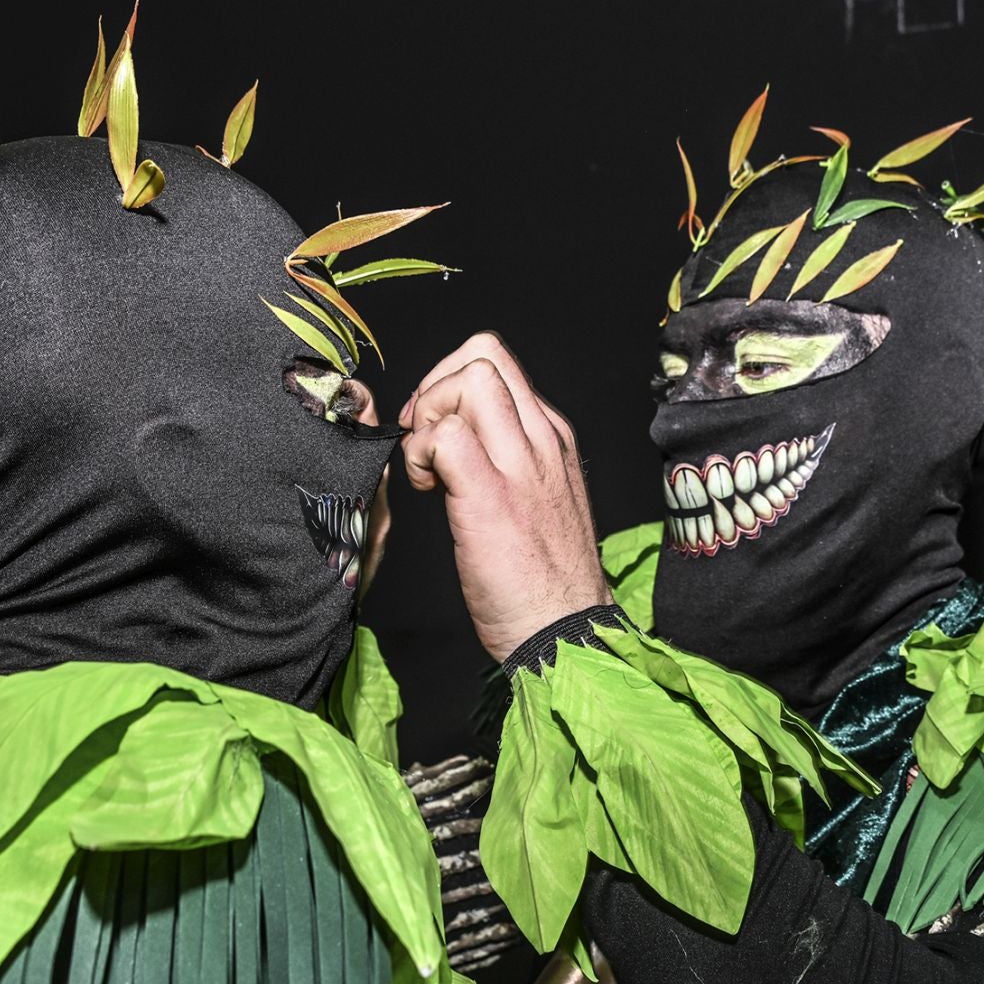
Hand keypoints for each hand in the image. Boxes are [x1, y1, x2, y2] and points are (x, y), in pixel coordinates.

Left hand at [400, 332, 613, 661]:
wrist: (563, 629)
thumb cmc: (543, 577)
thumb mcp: (536, 497)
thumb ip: (504, 459)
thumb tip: (452, 438)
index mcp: (551, 437)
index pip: (499, 362)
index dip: (450, 381)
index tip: (434, 427)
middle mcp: (541, 440)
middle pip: (484, 354)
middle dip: (436, 385)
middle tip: (423, 438)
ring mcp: (520, 465)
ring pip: (469, 380)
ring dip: (430, 415)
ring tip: (428, 466)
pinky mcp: (491, 497)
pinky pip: (445, 435)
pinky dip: (420, 453)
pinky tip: (426, 489)